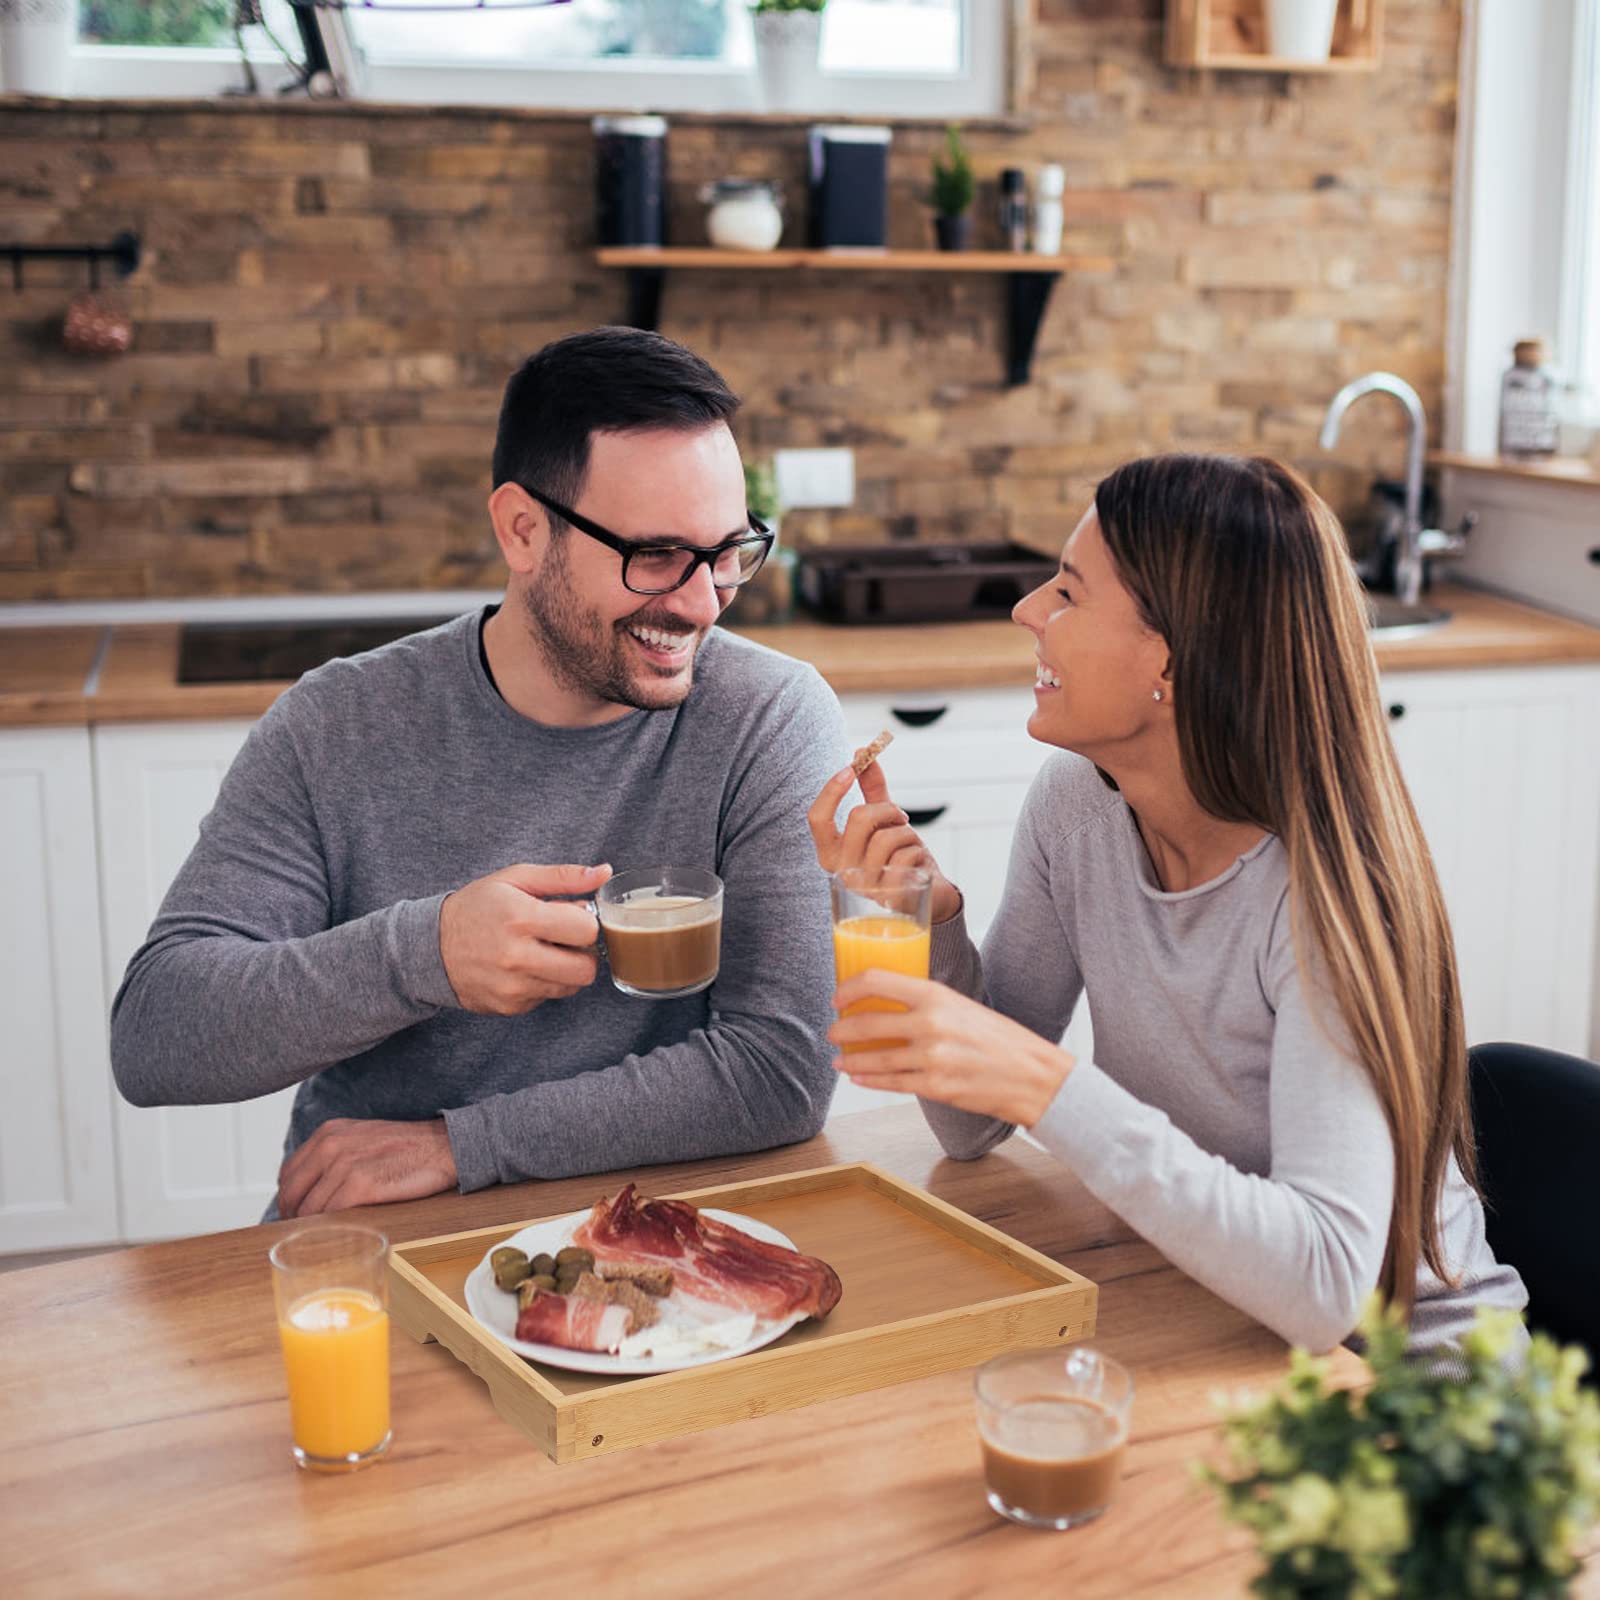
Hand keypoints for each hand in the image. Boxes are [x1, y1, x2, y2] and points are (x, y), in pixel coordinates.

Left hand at [276, 1117, 457, 1218]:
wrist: (443, 1146)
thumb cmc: (407, 1148)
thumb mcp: (361, 1138)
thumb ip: (334, 1155)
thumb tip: (312, 1188)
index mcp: (329, 1133)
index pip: (289, 1173)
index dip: (288, 1199)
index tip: (294, 1215)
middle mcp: (331, 1145)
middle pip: (292, 1193)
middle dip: (292, 1218)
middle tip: (302, 1234)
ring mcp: (345, 1164)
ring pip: (309, 1208)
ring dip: (311, 1228)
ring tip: (321, 1239)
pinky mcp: (361, 1184)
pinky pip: (331, 1214)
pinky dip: (329, 1228)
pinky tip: (337, 1235)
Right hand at [440, 862, 611, 1013]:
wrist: (430, 946)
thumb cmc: (477, 907)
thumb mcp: (515, 879)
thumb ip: (564, 877)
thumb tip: (604, 872)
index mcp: (521, 918)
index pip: (587, 931)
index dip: (586, 923)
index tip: (572, 917)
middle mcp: (517, 957)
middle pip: (586, 968)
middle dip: (583, 952)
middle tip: (564, 939)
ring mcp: (512, 987)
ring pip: (571, 986)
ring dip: (566, 969)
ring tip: (543, 951)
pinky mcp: (509, 1006)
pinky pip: (547, 998)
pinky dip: (544, 982)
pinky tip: (525, 967)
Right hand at [808, 759, 961, 924]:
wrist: (928, 896)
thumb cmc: (899, 857)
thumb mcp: (883, 822)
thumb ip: (871, 790)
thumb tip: (861, 752)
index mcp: (831, 853)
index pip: (817, 818)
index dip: (832, 789)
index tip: (851, 767)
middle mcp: (842, 872)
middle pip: (858, 818)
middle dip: (887, 809)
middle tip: (899, 817)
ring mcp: (865, 888)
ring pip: (886, 837)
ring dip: (907, 833)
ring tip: (909, 845)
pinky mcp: (889, 897)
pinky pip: (906, 856)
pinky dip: (918, 852)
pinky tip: (917, 866)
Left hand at [829, 969, 1074, 1127]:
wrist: (1034, 1076)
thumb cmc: (1001, 1039)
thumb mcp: (962, 1006)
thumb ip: (927, 1004)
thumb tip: (889, 1004)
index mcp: (937, 995)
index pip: (877, 981)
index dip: (849, 989)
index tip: (838, 998)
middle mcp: (930, 1023)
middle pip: (867, 1023)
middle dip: (842, 1029)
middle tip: (835, 1032)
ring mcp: (931, 1058)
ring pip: (874, 1059)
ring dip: (851, 1059)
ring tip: (840, 1059)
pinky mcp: (935, 1087)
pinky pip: (891, 1083)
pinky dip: (869, 1080)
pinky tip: (858, 1077)